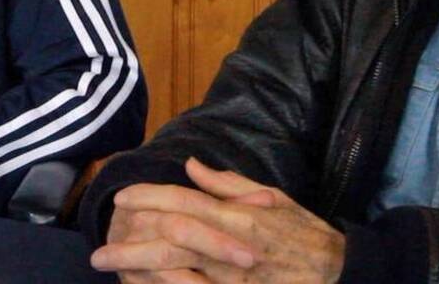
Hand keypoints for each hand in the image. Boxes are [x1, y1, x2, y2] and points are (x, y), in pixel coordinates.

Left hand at [91, 158, 344, 282]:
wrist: (339, 275)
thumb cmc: (305, 235)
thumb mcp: (273, 197)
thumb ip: (227, 183)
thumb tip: (191, 166)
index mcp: (238, 215)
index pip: (183, 201)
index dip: (148, 197)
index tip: (120, 198)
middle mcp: (231, 246)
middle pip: (170, 239)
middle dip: (130, 243)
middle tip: (99, 250)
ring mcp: (232, 279)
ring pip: (176, 272)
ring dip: (139, 271)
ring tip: (112, 273)